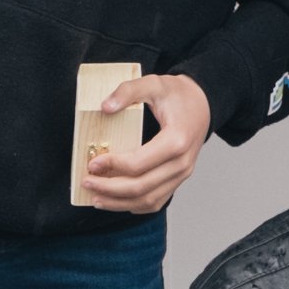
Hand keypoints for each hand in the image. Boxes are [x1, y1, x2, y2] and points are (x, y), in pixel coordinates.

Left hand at [82, 73, 210, 213]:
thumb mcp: (154, 83)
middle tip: (87, 183)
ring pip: (148, 200)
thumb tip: (105, 107)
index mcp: (176, 140)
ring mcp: (182, 174)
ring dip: (119, 203)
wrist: (201, 104)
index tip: (92, 163)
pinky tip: (115, 201)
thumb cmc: (177, 95)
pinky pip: (156, 201)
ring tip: (96, 198)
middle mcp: (182, 162)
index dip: (112, 166)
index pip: (139, 163)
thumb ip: (129, 91)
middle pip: (141, 187)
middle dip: (109, 189)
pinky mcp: (178, 180)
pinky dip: (134, 205)